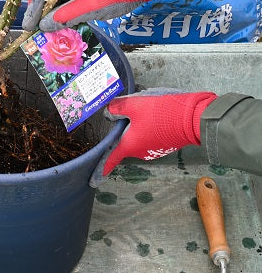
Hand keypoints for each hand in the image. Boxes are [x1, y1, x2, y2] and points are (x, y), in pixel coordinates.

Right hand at [22, 0, 171, 31]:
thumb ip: (66, 16)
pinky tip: (62, 22)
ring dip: (53, 11)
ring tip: (48, 29)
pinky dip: (64, 8)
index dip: (33, 6)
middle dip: (41, 10)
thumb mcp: (91, 6)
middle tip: (35, 29)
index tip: (30, 24)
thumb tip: (44, 26)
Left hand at [89, 89, 216, 186]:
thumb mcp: (134, 104)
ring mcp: (154, 149)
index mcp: (129, 145)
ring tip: (144, 108)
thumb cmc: (162, 113)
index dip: (100, 169)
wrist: (193, 118)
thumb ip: (117, 108)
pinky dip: (148, 125)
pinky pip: (149, 135)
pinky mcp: (164, 144)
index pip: (110, 159)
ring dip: (137, 125)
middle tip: (126, 112)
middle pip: (124, 141)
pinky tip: (154, 112)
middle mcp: (140, 151)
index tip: (92, 181)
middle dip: (123, 129)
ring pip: (138, 136)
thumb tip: (108, 111)